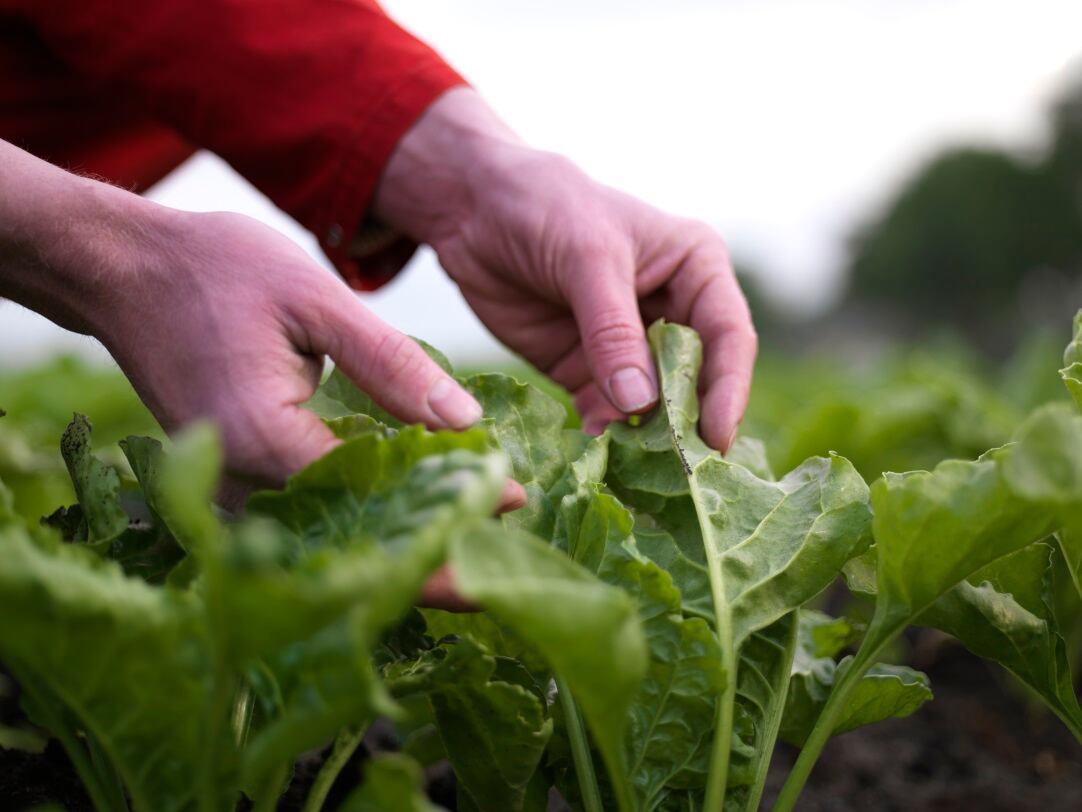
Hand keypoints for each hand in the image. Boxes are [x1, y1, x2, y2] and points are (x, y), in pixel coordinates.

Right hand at [0, 140, 522, 608]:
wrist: (123, 270)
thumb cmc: (214, 270)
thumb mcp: (316, 299)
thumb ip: (392, 364)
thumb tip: (466, 424)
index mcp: (263, 438)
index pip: (375, 498)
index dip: (448, 507)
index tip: (513, 504)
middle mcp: (240, 483)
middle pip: (350, 546)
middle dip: (428, 563)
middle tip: (502, 565)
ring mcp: (228, 490)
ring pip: (325, 544)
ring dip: (395, 551)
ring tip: (471, 549)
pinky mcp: (231, 482)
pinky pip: (303, 520)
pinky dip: (357, 525)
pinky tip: (407, 517)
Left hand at [374, 89, 756, 449]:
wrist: (471, 209)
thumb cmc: (543, 207)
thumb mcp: (585, 257)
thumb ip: (612, 329)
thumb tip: (642, 403)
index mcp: (695, 270)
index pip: (728, 335)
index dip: (727, 389)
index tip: (715, 437)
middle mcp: (673, 312)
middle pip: (697, 379)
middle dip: (689, 423)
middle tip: (684, 473)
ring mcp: (629, 347)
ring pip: (654, 405)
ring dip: (648, 439)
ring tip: (639, 473)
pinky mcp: (587, 371)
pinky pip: (606, 414)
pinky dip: (605, 436)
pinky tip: (596, 454)